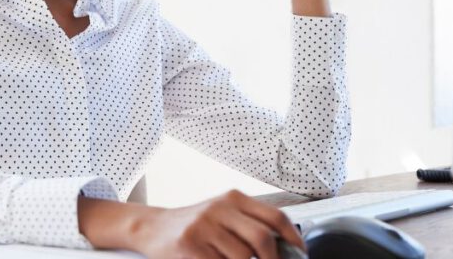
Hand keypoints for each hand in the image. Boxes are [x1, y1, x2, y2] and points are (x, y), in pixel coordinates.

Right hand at [135, 189, 304, 258]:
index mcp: (233, 198)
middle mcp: (220, 208)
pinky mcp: (189, 245)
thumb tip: (284, 248)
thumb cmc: (194, 225)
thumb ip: (249, 225)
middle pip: (262, 239)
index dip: (293, 238)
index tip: (301, 253)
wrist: (152, 227)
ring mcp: (203, 226)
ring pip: (242, 257)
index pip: (275, 216)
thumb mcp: (223, 215)